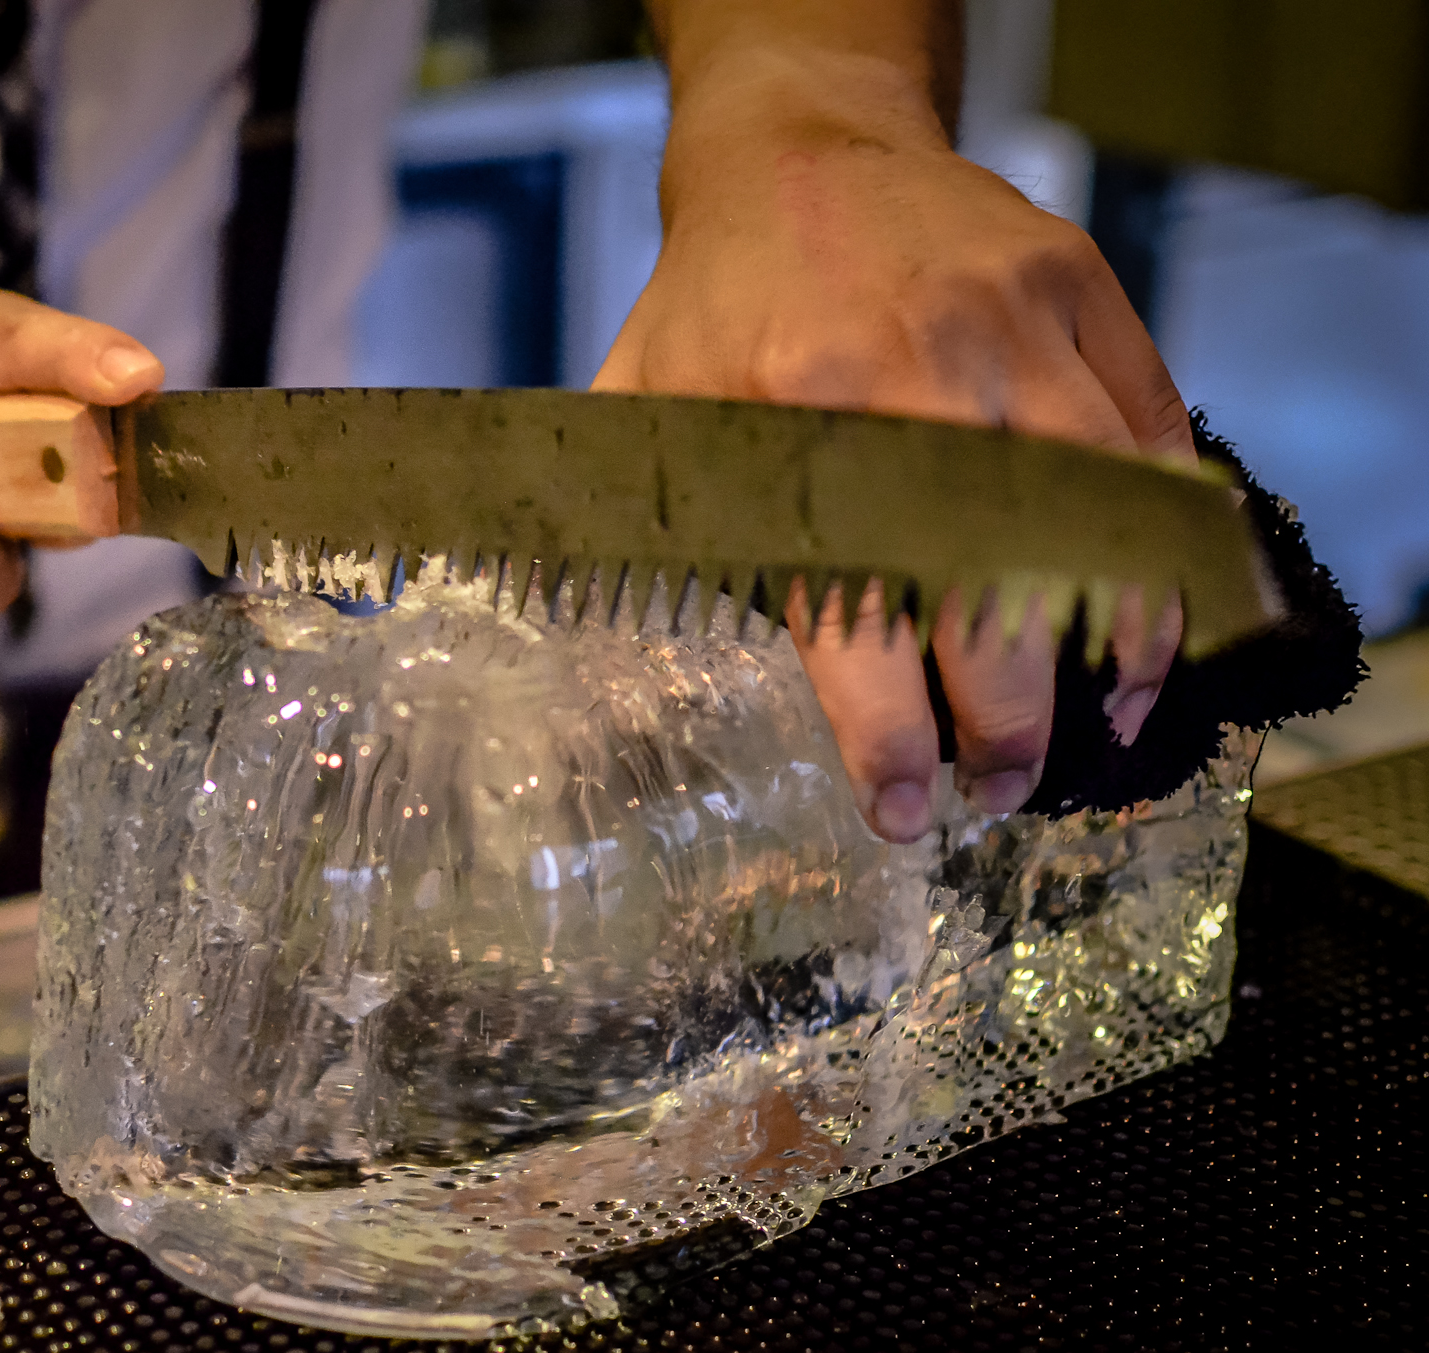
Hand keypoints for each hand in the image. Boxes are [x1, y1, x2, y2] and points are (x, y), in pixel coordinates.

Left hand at [595, 42, 1186, 839]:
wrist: (803, 147)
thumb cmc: (712, 301)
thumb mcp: (640, 409)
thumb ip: (626, 531)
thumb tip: (582, 678)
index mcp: (793, 419)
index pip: (856, 625)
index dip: (888, 741)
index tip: (900, 812)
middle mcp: (920, 380)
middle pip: (997, 601)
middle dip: (1010, 727)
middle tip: (1000, 790)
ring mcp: (1017, 330)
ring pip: (1102, 531)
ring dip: (1112, 654)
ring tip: (1095, 730)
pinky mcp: (1082, 294)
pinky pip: (1152, 444)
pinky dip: (1164, 548)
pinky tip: (1145, 623)